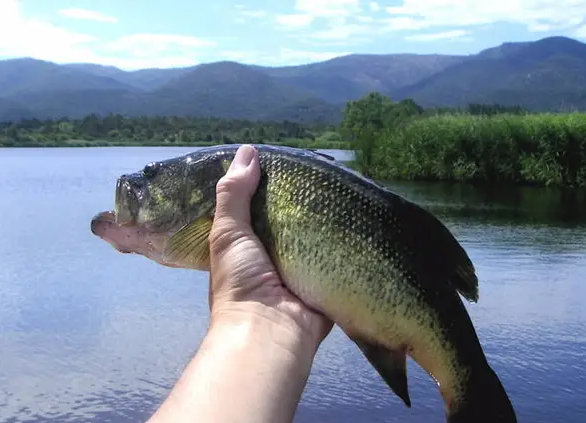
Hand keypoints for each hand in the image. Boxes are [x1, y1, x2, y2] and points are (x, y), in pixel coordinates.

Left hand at [207, 144, 332, 349]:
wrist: (270, 332)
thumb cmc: (240, 281)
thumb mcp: (227, 232)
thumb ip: (233, 193)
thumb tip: (248, 152)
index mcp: (246, 243)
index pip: (258, 206)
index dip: (267, 184)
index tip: (284, 158)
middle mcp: (273, 252)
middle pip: (289, 216)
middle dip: (301, 196)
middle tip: (322, 166)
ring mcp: (301, 265)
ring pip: (314, 230)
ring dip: (325, 213)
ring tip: (344, 179)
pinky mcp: (326, 276)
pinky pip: (337, 250)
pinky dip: (344, 235)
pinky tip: (358, 208)